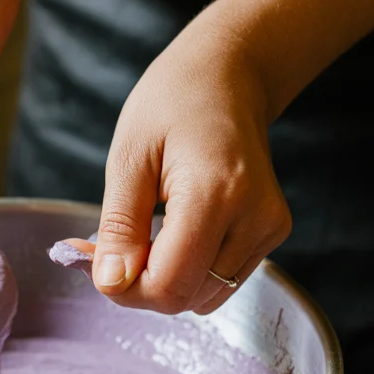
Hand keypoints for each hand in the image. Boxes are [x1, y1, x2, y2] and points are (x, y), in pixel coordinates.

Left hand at [65, 15, 291, 314]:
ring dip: (164, 279)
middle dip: (140, 284)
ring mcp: (269, 227)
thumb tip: (110, 284)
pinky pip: (221, 280)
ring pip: (204, 296)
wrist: (227, 76)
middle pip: (187, 296)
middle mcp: (254, 217)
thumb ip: (118, 226)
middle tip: (112, 244)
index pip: (170, 284)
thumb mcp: (128, 157)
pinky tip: (173, 232)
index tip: (100, 259)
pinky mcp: (273, 232)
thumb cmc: (170, 105)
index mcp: (215, 193)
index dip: (126, 288)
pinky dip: (189, 270)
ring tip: (145, 231)